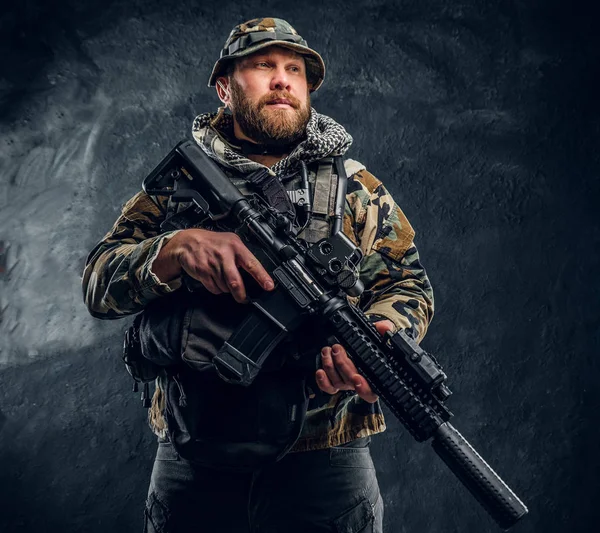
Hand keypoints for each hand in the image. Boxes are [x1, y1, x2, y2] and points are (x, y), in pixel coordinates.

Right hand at [153, 228, 273, 302]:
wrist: (187, 241)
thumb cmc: (212, 242)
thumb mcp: (231, 242)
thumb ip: (242, 256)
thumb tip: (255, 274)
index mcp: (235, 246)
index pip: (252, 263)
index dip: (261, 276)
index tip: (269, 286)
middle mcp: (224, 255)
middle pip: (235, 282)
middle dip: (241, 294)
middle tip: (244, 298)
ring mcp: (212, 264)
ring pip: (225, 287)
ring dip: (226, 288)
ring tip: (223, 279)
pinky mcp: (202, 272)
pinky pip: (214, 288)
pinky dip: (216, 288)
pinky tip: (215, 280)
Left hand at [315, 319, 394, 403]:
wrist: (359, 345)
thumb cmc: (372, 344)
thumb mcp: (379, 335)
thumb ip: (383, 330)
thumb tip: (384, 327)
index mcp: (374, 377)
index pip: (372, 392)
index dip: (365, 389)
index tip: (357, 378)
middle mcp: (360, 383)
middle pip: (350, 382)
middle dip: (342, 365)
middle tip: (337, 349)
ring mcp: (347, 383)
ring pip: (337, 382)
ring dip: (330, 366)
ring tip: (328, 351)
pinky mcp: (335, 382)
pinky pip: (328, 387)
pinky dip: (322, 381)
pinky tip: (320, 371)